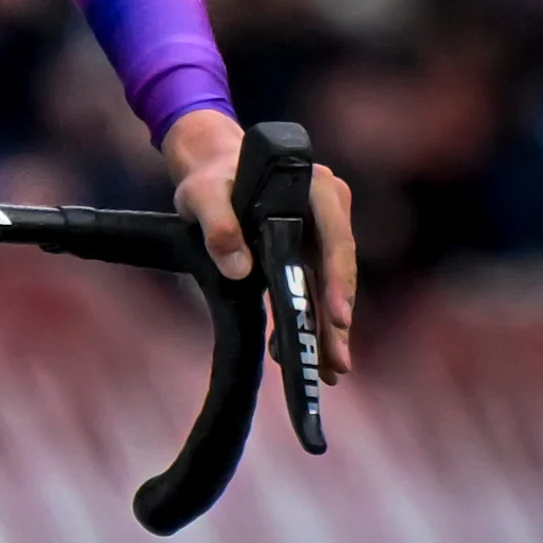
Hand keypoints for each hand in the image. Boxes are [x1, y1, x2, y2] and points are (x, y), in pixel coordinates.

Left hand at [166, 109, 357, 377]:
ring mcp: (322, 235)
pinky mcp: (310, 254)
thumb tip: (238, 269)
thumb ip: (217, 224)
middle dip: (338, 321)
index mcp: (316, 189)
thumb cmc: (211, 177)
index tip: (337, 317)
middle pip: (338, 272)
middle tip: (337, 364)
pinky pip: (314, 290)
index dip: (339, 280)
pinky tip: (304, 354)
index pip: (336, 239)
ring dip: (329, 330)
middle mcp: (329, 213)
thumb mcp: (203, 193)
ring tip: (328, 372)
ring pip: (329, 288)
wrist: (211, 171)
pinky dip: (310, 320)